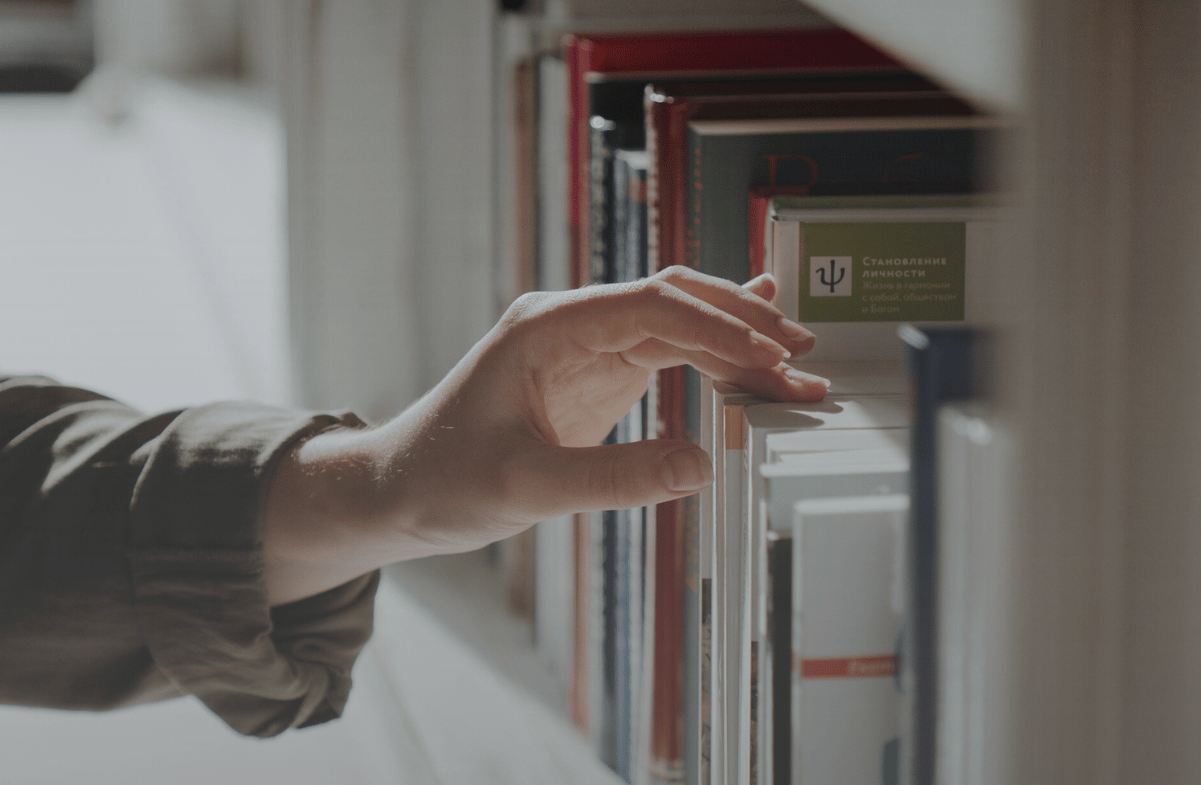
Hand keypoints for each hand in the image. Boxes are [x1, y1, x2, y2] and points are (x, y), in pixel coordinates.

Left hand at [262, 268, 827, 603]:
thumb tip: (700, 466)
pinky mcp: (597, 374)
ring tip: (796, 364)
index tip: (768, 357)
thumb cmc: (443, 481)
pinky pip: (668, 350)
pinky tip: (755, 344)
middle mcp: (571, 322)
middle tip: (801, 355)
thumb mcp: (526, 488)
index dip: (716, 327)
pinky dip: (714, 354)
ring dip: (736, 340)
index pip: (651, 306)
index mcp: (548, 327)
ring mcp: (586, 344)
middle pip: (675, 300)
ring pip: (679, 322)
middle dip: (741, 323)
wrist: (399, 491)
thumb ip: (614, 478)